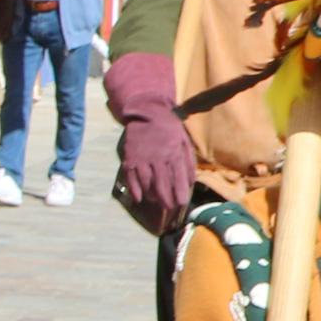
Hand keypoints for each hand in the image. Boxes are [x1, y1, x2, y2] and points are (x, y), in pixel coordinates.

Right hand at [116, 111, 195, 231]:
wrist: (147, 113)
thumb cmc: (170, 129)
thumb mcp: (185, 142)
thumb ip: (188, 163)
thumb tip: (191, 183)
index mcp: (174, 153)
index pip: (178, 177)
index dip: (179, 193)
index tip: (181, 204)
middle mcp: (157, 157)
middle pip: (162, 183)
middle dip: (167, 198)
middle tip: (170, 208)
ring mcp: (142, 158)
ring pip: (146, 182)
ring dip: (152, 195)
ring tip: (157, 202)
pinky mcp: (129, 158)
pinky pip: (131, 177)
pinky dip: (134, 189)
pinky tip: (139, 198)